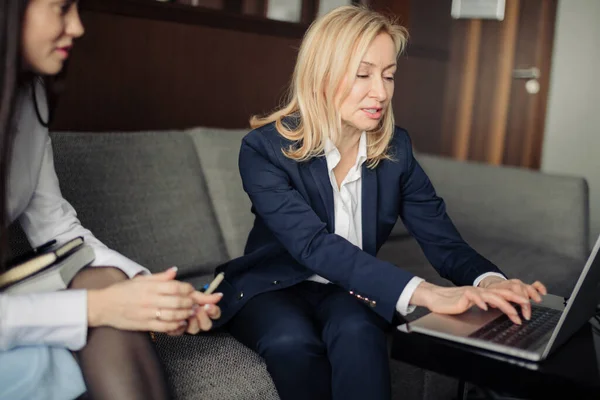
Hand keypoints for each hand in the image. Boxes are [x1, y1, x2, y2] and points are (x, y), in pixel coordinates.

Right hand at [88, 267, 196, 331]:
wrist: (102, 305)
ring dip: (185, 314)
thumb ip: (159, 277)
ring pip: (173, 314)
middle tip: (196, 303)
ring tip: (191, 312)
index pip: (175, 286)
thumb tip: (175, 271)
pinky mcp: (144, 324)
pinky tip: (180, 323)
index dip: (187, 289)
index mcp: (150, 286)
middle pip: (177, 301)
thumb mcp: (140, 279)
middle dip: (190, 302)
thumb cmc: (121, 291)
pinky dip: (175, 325)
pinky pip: (164, 326)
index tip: (192, 290)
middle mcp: (150, 299)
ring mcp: (147, 313)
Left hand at [181, 292, 222, 334]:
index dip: (213, 311)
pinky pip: (181, 332)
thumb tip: (220, 295)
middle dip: (203, 317)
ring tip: (186, 312)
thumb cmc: (182, 297)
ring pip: (195, 330)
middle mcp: (199, 322)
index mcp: (206, 312)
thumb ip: (206, 297)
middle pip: (207, 325)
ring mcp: (189, 327)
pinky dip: (179, 325)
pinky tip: (177, 318)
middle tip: (196, 309)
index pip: (216, 314)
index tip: (208, 305)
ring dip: (191, 321)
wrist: (166, 299)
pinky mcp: (178, 331)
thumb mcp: (193, 295)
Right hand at [410, 280, 543, 324]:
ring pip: (492, 296)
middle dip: (517, 300)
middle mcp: (481, 291)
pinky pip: (474, 297)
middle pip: (503, 293)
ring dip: (504, 305)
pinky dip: (481, 302)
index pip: (504, 294)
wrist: (436, 299)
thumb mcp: (471, 307)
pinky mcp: (463, 295)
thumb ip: (484, 306)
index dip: (517, 300)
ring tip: (513, 313)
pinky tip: (486, 307)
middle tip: (528, 308)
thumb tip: (498, 312)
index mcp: (484, 294)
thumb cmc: (452, 305)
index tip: (527, 310)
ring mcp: (473, 292)